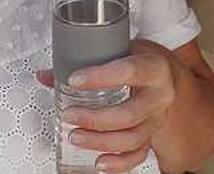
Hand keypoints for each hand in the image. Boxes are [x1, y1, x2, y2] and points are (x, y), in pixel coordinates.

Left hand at [36, 40, 178, 172]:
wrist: (166, 74)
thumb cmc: (141, 60)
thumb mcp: (118, 51)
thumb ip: (84, 62)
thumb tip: (47, 75)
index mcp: (153, 68)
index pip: (128, 71)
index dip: (100, 77)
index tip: (74, 80)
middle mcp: (159, 96)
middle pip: (129, 114)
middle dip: (95, 119)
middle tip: (70, 115)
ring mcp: (156, 118)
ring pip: (132, 138)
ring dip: (100, 141)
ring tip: (75, 136)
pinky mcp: (152, 135)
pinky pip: (138, 155)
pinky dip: (119, 163)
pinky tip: (100, 163)